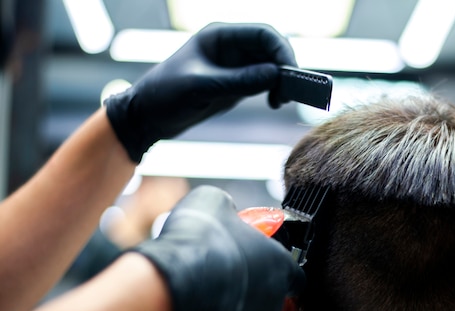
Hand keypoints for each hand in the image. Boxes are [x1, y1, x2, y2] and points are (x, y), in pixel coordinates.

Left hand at [105, 22, 296, 161]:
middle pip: (271, 48)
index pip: (263, 33)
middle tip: (289, 92)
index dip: (281, 50)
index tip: (290, 73)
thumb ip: (239, 80)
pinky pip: (264, 81)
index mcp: (219, 36)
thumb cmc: (165, 94)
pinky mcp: (236, 83)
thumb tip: (276, 75)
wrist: (148, 116)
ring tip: (281, 101)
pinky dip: (274, 90)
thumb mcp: (202, 87)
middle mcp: (230, 47)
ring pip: (270, 65)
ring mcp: (234, 65)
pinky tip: (274, 102)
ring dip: (281, 81)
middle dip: (285, 67)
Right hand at [131, 185, 303, 310]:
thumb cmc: (197, 243)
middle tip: (219, 274)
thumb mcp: (215, 202)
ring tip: (197, 293)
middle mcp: (271, 306)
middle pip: (266, 299)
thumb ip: (229, 211)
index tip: (259, 263)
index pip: (295, 275)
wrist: (166, 286)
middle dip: (247, 289)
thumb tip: (225, 213)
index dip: (276, 268)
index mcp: (280, 268)